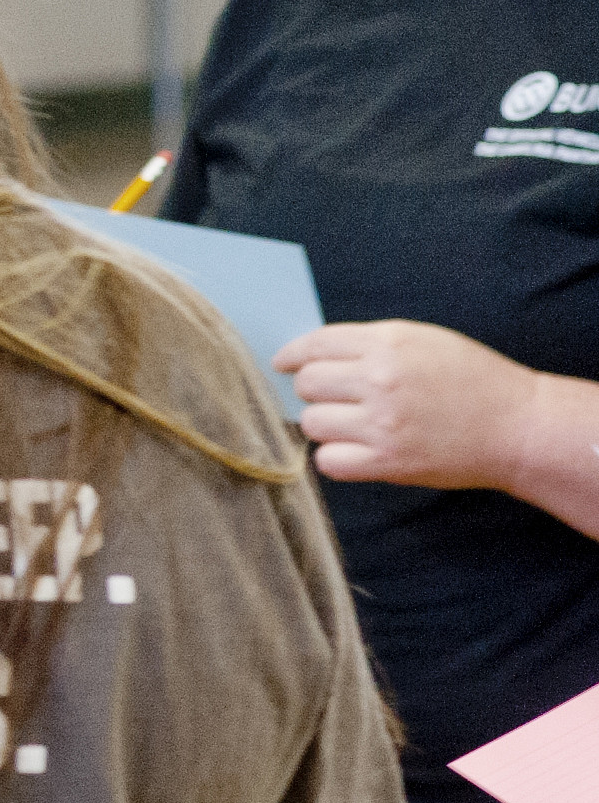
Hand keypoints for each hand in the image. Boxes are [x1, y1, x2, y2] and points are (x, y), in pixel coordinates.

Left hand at [279, 319, 539, 488]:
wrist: (519, 427)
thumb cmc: (474, 381)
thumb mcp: (425, 342)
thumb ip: (370, 344)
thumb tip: (313, 354)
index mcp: (389, 344)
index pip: (315, 344)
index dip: (293, 355)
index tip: (283, 363)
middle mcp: (381, 380)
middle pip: (307, 384)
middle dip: (315, 390)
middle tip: (336, 398)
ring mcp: (382, 422)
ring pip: (312, 422)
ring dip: (327, 425)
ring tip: (356, 424)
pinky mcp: (388, 461)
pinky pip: (328, 461)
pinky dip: (337, 457)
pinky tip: (358, 450)